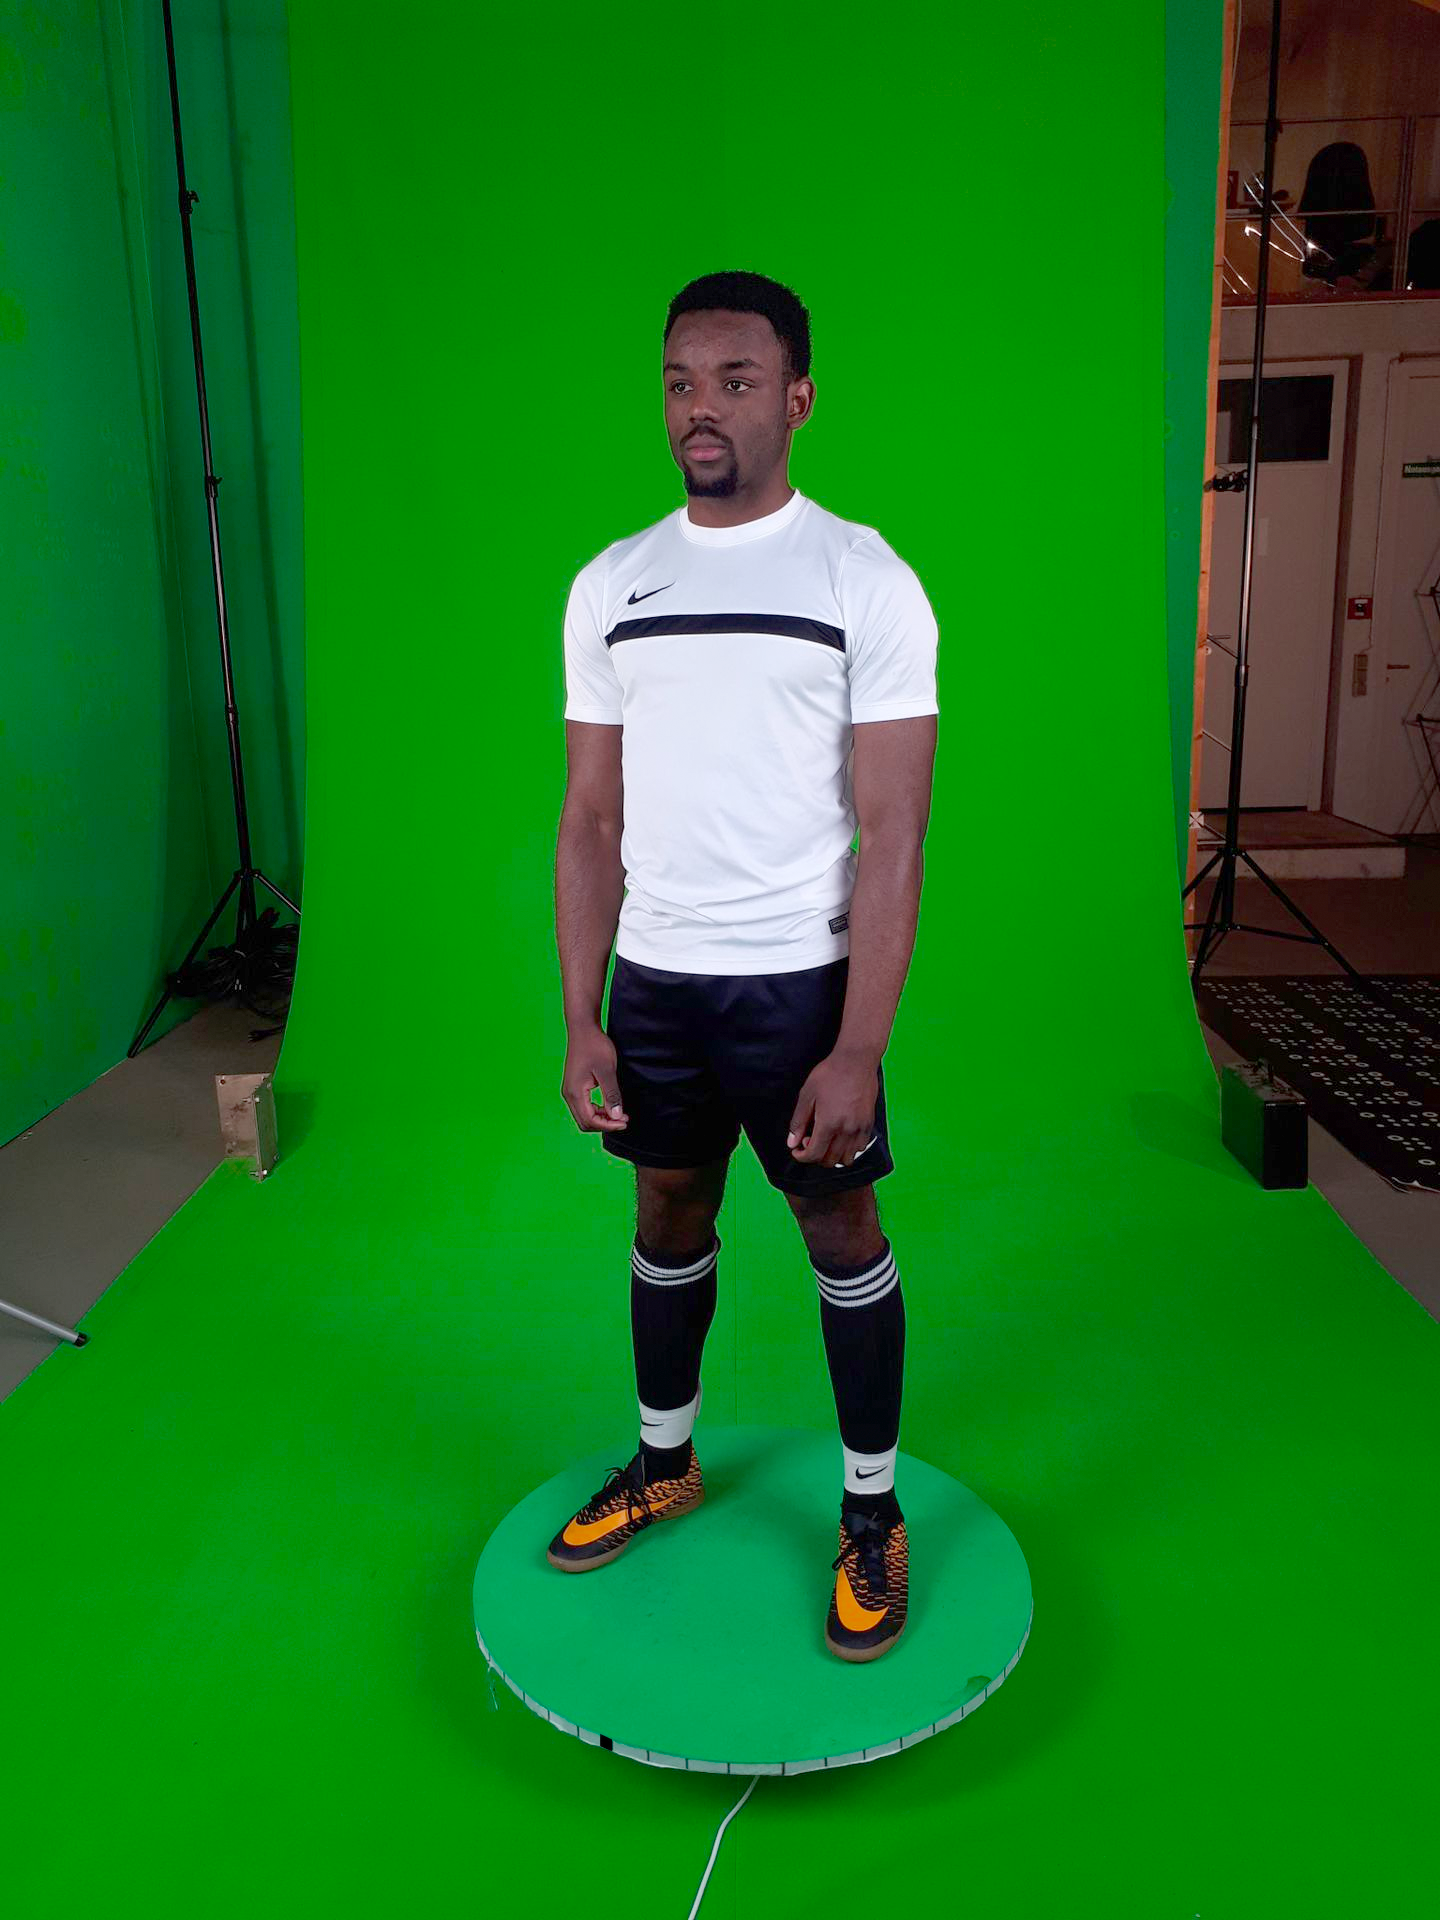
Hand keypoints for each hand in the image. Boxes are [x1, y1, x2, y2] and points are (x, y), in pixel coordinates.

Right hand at [561, 1024, 628, 1132]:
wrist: (583, 1029)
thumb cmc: (594, 1046)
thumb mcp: (607, 1071)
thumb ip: (611, 1095)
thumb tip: (616, 1116)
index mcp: (575, 1093)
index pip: (590, 1120)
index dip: (609, 1125)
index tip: (625, 1121)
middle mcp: (569, 1094)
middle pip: (585, 1122)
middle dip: (605, 1124)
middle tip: (624, 1119)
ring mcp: (570, 1090)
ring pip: (584, 1116)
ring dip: (601, 1118)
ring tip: (619, 1113)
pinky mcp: (573, 1086)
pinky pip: (583, 1106)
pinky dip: (596, 1110)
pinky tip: (609, 1105)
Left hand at [786, 1046, 877, 1165]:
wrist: (856, 1061)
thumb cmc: (829, 1074)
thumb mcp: (807, 1095)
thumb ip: (799, 1121)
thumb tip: (792, 1143)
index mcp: (828, 1124)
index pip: (814, 1154)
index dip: (802, 1156)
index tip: (797, 1150)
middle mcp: (846, 1130)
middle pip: (830, 1160)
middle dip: (816, 1156)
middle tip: (810, 1140)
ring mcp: (860, 1128)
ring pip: (847, 1158)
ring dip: (833, 1156)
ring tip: (826, 1140)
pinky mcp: (869, 1124)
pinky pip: (860, 1148)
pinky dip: (849, 1149)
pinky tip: (841, 1136)